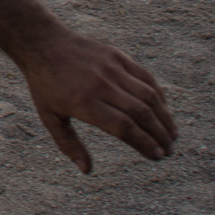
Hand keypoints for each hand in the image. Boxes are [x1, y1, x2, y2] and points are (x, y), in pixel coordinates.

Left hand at [19, 28, 175, 171]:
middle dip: (159, 135)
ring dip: (165, 117)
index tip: (157, 156)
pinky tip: (163, 110)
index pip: (123, 127)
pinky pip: (145, 77)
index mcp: (83, 102)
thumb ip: (68, 144)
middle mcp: (100, 85)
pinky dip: (158, 96)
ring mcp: (110, 68)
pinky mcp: (117, 56)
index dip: (144, 143)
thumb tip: (86, 170)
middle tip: (169, 150)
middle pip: (140, 113)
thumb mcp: (49, 116)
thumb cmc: (45, 84)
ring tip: (172, 135)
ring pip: (148, 95)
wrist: (42, 44)